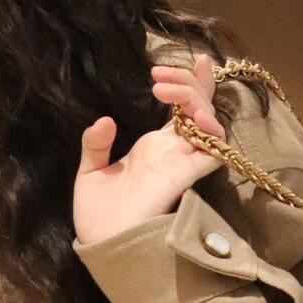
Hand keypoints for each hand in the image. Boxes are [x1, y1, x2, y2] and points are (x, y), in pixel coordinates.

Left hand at [73, 53, 226, 242]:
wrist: (99, 243)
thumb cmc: (96, 215)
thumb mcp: (90, 171)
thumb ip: (96, 144)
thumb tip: (106, 119)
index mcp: (153, 147)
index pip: (180, 109)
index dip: (188, 83)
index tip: (188, 58)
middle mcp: (172, 151)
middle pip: (198, 108)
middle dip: (188, 83)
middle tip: (160, 77)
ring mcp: (181, 162)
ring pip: (209, 123)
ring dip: (197, 101)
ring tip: (168, 92)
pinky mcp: (185, 177)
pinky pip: (212, 151)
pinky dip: (211, 132)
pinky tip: (195, 118)